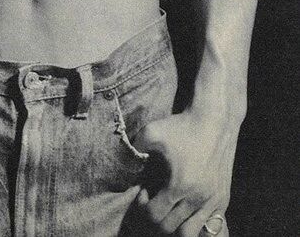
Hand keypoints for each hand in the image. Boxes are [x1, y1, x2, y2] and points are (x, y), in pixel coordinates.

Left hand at [134, 107, 235, 235]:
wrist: (215, 120)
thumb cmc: (181, 126)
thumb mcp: (151, 131)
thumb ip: (134, 149)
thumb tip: (124, 166)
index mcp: (180, 185)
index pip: (155, 216)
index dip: (143, 207)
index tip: (144, 191)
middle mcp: (198, 198)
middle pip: (170, 228)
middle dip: (157, 217)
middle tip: (155, 199)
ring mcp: (213, 201)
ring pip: (189, 233)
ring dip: (175, 225)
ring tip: (169, 207)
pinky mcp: (222, 200)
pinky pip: (208, 227)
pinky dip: (194, 223)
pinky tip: (185, 207)